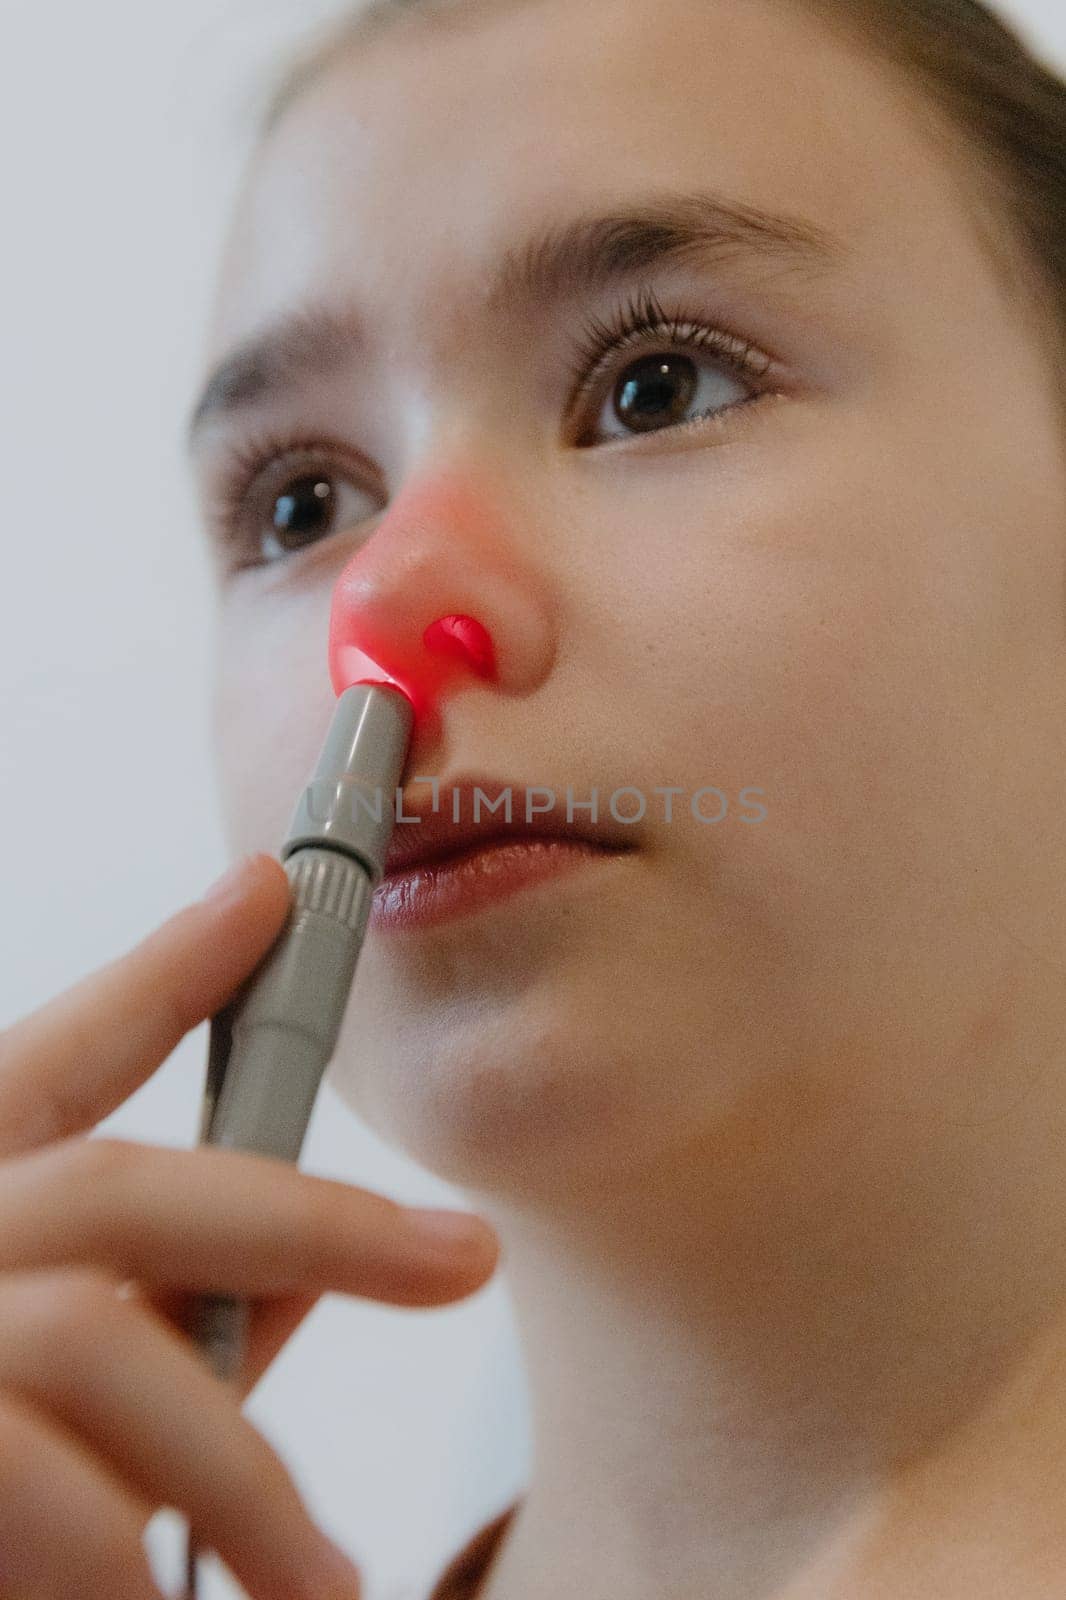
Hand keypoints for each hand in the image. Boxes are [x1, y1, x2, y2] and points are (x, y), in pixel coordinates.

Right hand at [0, 854, 499, 1598]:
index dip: (165, 968)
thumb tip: (321, 1276)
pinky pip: (57, 1506)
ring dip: (238, 1470)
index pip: (59, 1056)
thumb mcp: (53, 1382)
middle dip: (311, 1215)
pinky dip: (129, 1567)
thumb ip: (175, 1319)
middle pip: (128, 1192)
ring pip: (107, 1352)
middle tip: (464, 1258)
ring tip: (329, 1584)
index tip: (267, 891)